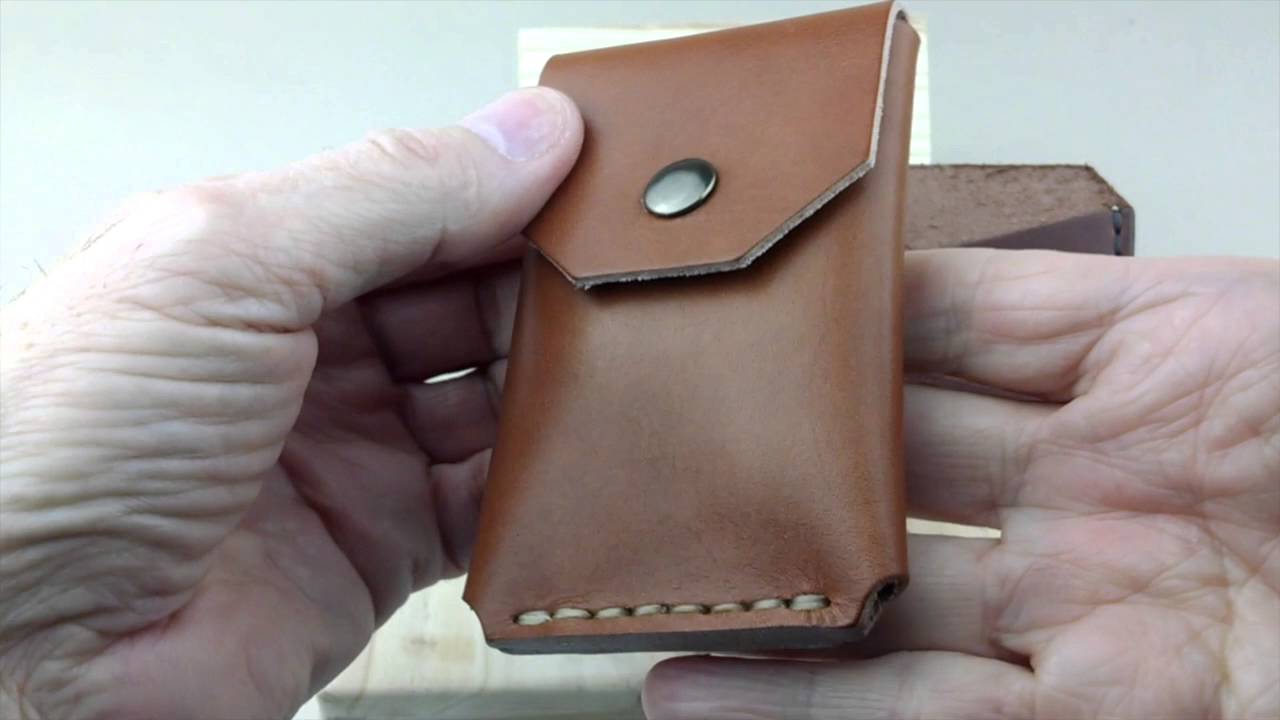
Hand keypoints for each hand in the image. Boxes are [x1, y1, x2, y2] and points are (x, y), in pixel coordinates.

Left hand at [0, 88, 581, 718]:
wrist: (19, 651)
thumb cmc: (56, 445)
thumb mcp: (225, 263)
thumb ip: (388, 192)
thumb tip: (525, 133)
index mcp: (264, 262)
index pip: (423, 204)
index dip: (510, 190)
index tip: (600, 185)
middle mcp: (312, 353)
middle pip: (470, 298)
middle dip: (547, 287)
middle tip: (626, 280)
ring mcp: (352, 451)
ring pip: (496, 398)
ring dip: (557, 385)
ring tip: (623, 367)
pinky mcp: (381, 548)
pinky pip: (491, 504)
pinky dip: (544, 484)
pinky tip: (580, 460)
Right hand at [644, 252, 1279, 718]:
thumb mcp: (1215, 326)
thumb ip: (1038, 311)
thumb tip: (881, 265)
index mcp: (1121, 377)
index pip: (927, 340)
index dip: (821, 331)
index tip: (715, 318)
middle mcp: (1081, 499)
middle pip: (883, 478)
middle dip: (768, 464)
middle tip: (647, 449)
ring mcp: (1080, 620)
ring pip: (876, 614)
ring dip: (758, 610)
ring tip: (639, 590)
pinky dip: (804, 712)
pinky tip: (702, 692)